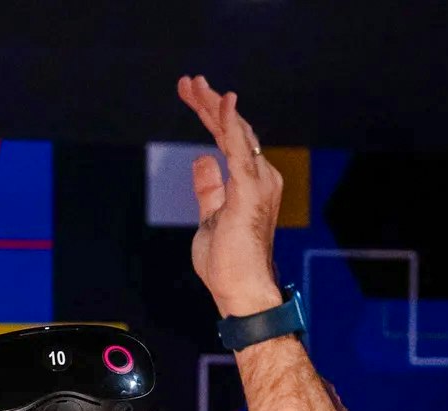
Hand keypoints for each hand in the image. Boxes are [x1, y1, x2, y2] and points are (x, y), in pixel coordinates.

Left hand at [176, 74, 284, 316]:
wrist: (242, 290)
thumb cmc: (228, 263)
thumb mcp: (210, 217)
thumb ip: (209, 187)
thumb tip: (202, 159)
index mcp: (250, 183)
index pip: (229, 140)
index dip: (211, 116)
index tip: (192, 96)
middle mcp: (260, 176)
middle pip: (232, 130)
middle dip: (208, 104)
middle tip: (187, 82)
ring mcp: (258, 181)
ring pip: (234, 132)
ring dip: (213, 106)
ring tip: (193, 84)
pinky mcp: (249, 189)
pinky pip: (238, 148)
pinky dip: (229, 122)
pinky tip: (221, 102)